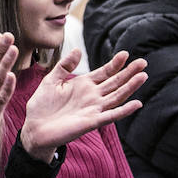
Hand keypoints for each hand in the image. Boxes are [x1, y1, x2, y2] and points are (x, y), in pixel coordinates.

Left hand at [20, 49, 146, 160]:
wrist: (34, 128)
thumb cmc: (41, 105)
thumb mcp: (51, 80)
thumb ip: (65, 66)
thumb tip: (78, 50)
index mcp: (83, 85)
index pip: (104, 72)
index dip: (115, 64)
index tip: (125, 54)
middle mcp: (92, 96)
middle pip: (115, 83)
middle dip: (129, 72)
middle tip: (143, 62)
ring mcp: (94, 109)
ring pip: (117, 96)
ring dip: (130, 87)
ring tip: (143, 76)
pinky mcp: (91, 122)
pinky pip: (111, 116)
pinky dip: (124, 110)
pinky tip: (137, 103)